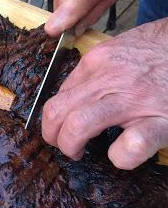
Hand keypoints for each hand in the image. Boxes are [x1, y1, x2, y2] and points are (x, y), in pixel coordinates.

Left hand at [42, 19, 167, 169]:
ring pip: (78, 125)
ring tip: (78, 152)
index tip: (61, 125)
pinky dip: (119, 157)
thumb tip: (73, 95)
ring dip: (69, 146)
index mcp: (97, 61)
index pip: (59, 95)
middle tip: (62, 143)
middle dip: (51, 135)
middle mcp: (109, 78)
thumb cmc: (156, 50)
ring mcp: (133, 99)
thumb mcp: (117, 50)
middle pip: (57, 110)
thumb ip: (94, 71)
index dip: (55, 116)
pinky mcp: (160, 121)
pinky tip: (120, 154)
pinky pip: (130, 147)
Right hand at [45, 0, 132, 36]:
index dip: (59, 34)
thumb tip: (78, 30)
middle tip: (89, 2)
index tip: (68, 32)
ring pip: (59, 2)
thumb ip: (92, 16)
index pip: (52, 28)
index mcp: (77, 0)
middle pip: (59, 16)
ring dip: (70, 0)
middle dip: (72, 14)